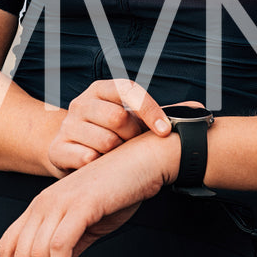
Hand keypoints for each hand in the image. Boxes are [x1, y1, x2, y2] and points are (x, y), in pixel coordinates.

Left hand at [0, 134, 181, 256]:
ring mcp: (60, 203)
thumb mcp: (87, 222)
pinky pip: (59, 248)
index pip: (7, 245)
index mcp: (41, 206)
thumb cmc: (121, 189)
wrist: (145, 161)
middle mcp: (43, 203)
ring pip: (36, 255)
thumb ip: (69, 246)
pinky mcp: (81, 206)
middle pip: (18, 255)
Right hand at [46, 79, 172, 174]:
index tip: (164, 131)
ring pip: (105, 142)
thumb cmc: (109, 134)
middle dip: (132, 137)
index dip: (149, 110)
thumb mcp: (131, 119)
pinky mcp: (57, 149)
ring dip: (117, 155)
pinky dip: (100, 167)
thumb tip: (199, 108)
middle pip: (118, 117)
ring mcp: (67, 125)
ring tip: (115, 157)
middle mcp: (81, 103)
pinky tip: (100, 166)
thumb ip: (161, 115)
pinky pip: (87, 159)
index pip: (128, 90)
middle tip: (131, 146)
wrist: (68, 151)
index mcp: (101, 90)